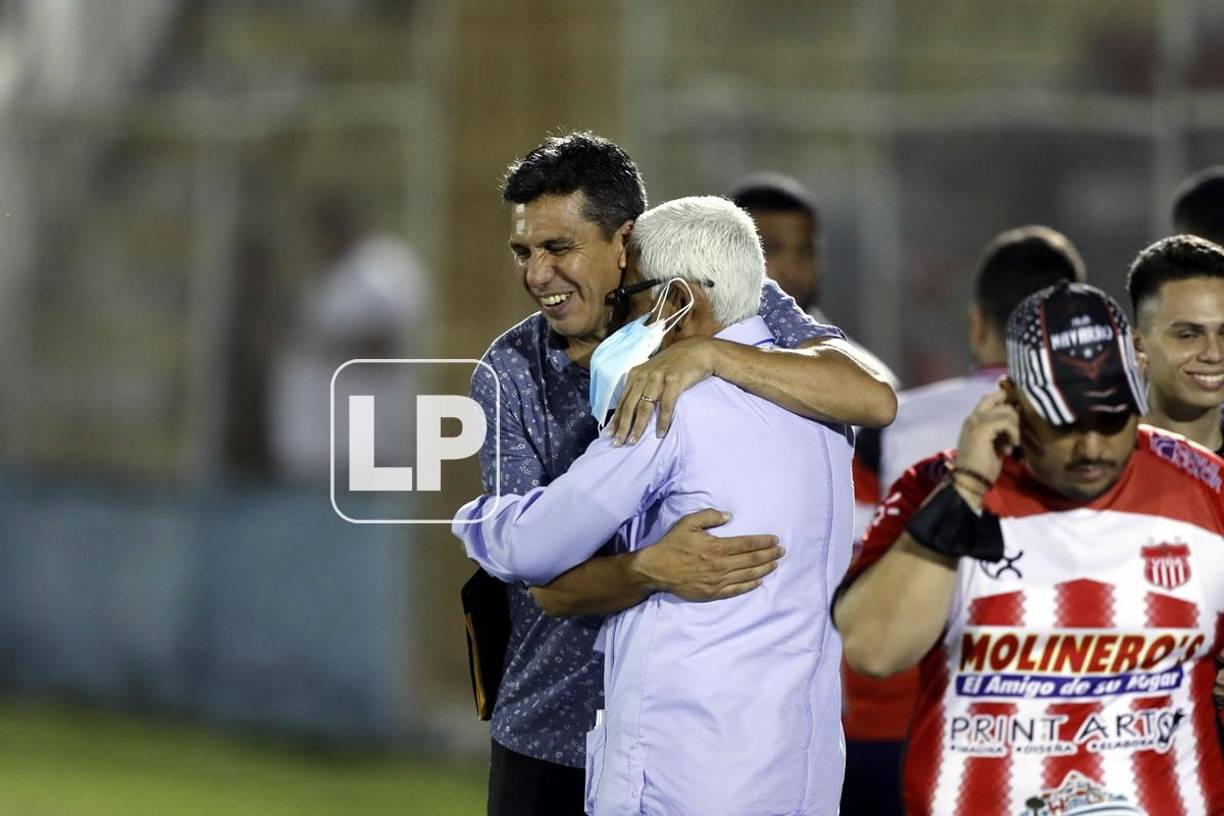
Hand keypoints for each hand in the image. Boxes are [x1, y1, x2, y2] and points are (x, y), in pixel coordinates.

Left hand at [609, 336, 719, 445]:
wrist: (699, 351)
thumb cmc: (675, 364)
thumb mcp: (653, 371)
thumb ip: (642, 385)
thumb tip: (630, 407)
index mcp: (636, 374)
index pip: (623, 401)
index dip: (616, 419)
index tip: (609, 434)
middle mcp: (644, 375)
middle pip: (629, 406)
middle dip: (622, 427)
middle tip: (617, 443)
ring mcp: (658, 378)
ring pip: (644, 407)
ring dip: (637, 426)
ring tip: (633, 441)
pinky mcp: (673, 381)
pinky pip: (665, 405)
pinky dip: (662, 421)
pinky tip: (659, 433)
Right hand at [629, 509, 783, 601]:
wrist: (657, 569)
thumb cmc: (673, 544)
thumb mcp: (688, 523)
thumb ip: (709, 516)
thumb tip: (729, 516)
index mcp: (717, 547)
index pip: (747, 544)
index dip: (763, 542)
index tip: (775, 540)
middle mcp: (721, 565)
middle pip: (752, 560)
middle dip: (769, 555)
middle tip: (781, 551)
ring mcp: (718, 581)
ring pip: (747, 575)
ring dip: (763, 570)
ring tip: (775, 564)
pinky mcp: (713, 593)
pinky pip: (736, 590)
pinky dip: (749, 585)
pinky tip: (758, 581)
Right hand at [955, 388, 1019, 485]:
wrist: (970, 480)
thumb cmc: (982, 466)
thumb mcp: (994, 443)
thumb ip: (1001, 429)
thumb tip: (1015, 418)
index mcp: (973, 420)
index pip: (990, 398)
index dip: (1005, 398)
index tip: (1017, 411)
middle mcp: (973, 417)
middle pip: (1000, 400)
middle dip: (1014, 415)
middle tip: (1015, 434)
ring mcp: (976, 421)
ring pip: (1006, 410)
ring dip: (1015, 427)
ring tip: (1012, 444)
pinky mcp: (982, 428)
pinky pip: (1007, 422)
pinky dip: (1013, 434)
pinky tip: (1011, 447)